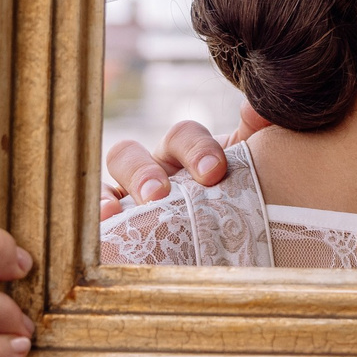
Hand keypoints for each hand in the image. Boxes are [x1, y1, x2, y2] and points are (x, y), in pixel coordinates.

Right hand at [97, 112, 267, 217]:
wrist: (234, 247)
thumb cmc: (241, 204)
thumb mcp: (252, 171)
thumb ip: (258, 138)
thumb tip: (257, 108)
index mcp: (185, 154)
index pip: (182, 136)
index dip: (196, 149)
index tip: (214, 172)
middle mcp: (153, 169)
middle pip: (133, 152)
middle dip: (145, 171)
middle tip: (160, 193)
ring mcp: (130, 196)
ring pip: (113, 175)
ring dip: (122, 187)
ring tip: (131, 207)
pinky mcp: (117, 225)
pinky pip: (99, 211)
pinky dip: (98, 209)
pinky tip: (106, 218)